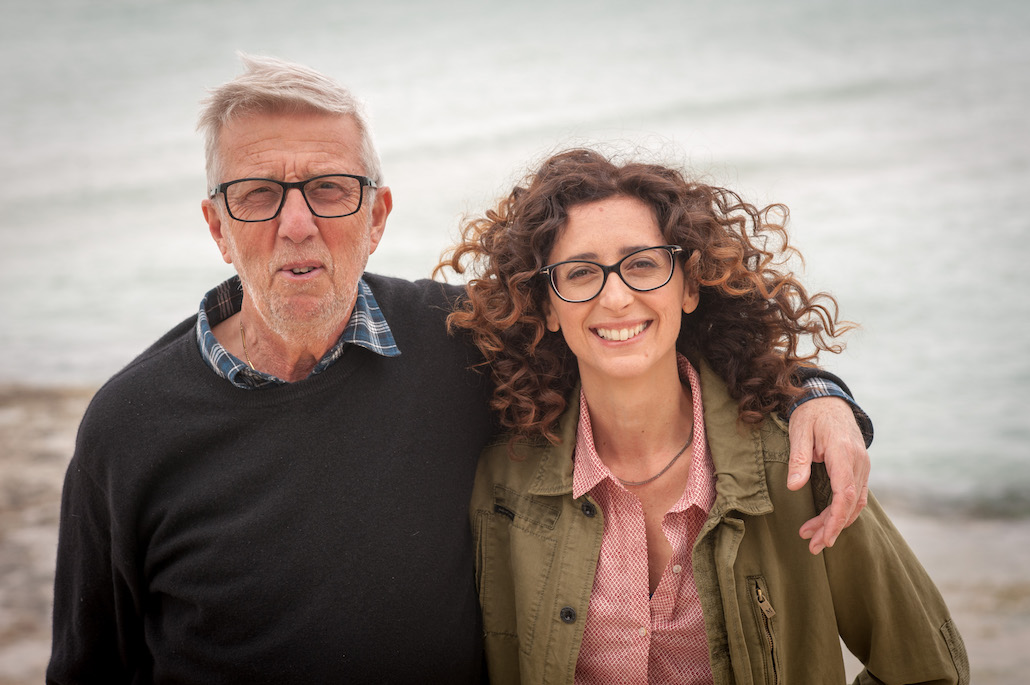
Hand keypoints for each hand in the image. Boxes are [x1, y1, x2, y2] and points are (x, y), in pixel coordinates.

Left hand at [787, 396, 869, 553]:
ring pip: (854, 502)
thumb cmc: (810, 414)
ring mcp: (862, 465)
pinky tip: (827, 522)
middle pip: (850, 503)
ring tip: (814, 538)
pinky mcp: (859, 468)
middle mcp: (858, 461)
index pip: (845, 493)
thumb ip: (798, 459)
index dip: (835, 519)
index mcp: (843, 452)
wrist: (828, 398)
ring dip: (836, 522)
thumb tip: (794, 487)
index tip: (823, 537)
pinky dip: (843, 511)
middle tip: (812, 545)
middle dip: (832, 527)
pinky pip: (855, 495)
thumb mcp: (799, 431)